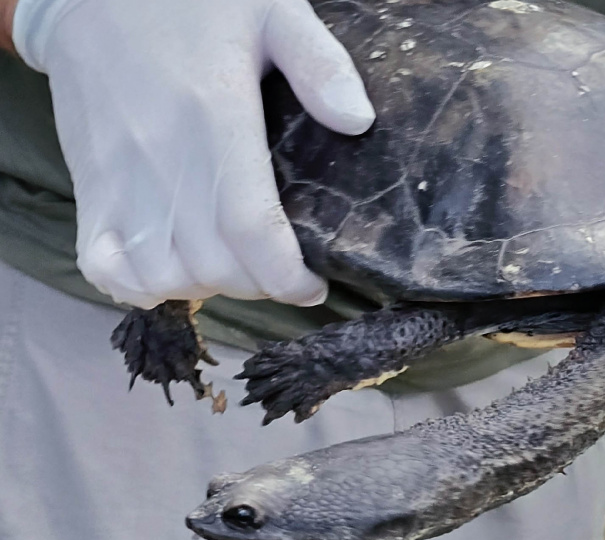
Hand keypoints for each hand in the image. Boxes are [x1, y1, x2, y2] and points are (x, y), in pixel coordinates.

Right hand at [10, 0, 374, 308]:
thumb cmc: (190, 1)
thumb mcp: (272, 10)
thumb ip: (319, 65)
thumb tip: (359, 122)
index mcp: (214, 119)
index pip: (251, 230)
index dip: (287, 276)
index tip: (313, 285)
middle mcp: (161, 159)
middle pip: (213, 265)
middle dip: (259, 285)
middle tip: (282, 270)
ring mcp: (117, 177)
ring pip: (162, 275)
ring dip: (206, 288)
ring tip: (236, 269)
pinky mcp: (89, 185)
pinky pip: (102, 264)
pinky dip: (139, 285)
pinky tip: (172, 271)